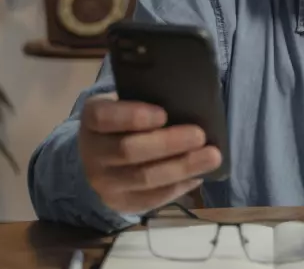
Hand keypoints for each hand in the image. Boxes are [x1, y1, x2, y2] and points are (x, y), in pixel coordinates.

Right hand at [78, 93, 221, 213]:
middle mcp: (92, 153)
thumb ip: (149, 100)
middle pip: (128, 151)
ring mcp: (104, 182)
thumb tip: (190, 101)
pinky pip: (152, 198)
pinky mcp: (121, 203)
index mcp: (92, 120)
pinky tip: (199, 176)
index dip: (132, 116)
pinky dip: (178, 186)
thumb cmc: (126, 121)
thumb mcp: (127, 103)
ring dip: (181, 167)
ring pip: (143, 178)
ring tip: (212, 157)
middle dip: (168, 143)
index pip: (103, 117)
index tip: (163, 114)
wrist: (102, 156)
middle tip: (200, 135)